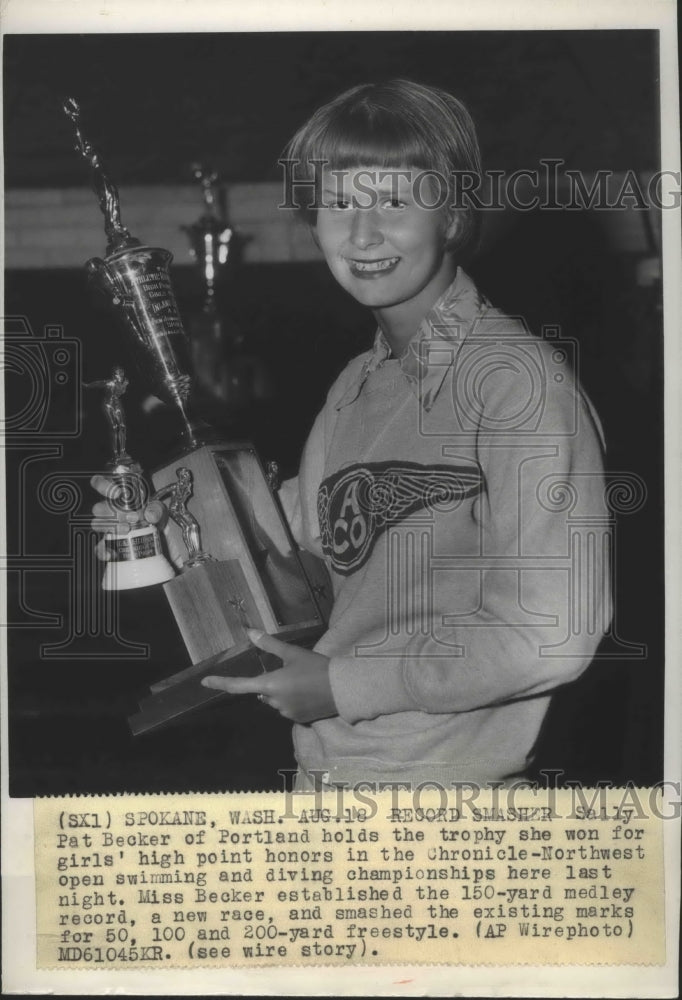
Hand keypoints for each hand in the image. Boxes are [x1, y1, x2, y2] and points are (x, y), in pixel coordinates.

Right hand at [89, 475, 169, 561]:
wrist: (154, 532)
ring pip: (97, 524)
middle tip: (132, 517)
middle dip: (114, 513)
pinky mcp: (107, 542)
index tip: (117, 493)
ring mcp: (106, 525)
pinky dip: (104, 550)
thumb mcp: (157, 508)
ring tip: (128, 530)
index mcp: (116, 496)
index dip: (102, 485)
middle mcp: (107, 509)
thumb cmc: (151, 514)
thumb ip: (155, 509)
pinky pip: (99, 547)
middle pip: (98, 508)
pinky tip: (113, 553)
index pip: (99, 483)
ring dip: (112, 527)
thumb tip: (149, 515)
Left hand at [201, 629, 337, 723]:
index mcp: (270, 685)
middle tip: (290, 671)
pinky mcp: (298, 720)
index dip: (220, 683)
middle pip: (262, 693)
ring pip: (275, 701)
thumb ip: (269, 645)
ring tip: (302, 681)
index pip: (238, 686)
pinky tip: (307, 692)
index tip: (204, 682)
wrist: (343, 688)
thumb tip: (250, 632)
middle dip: (270, 683)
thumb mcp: (292, 653)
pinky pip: (287, 708)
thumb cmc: (316, 667)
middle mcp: (274, 702)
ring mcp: (286, 713)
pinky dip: (292, 700)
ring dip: (281, 692)